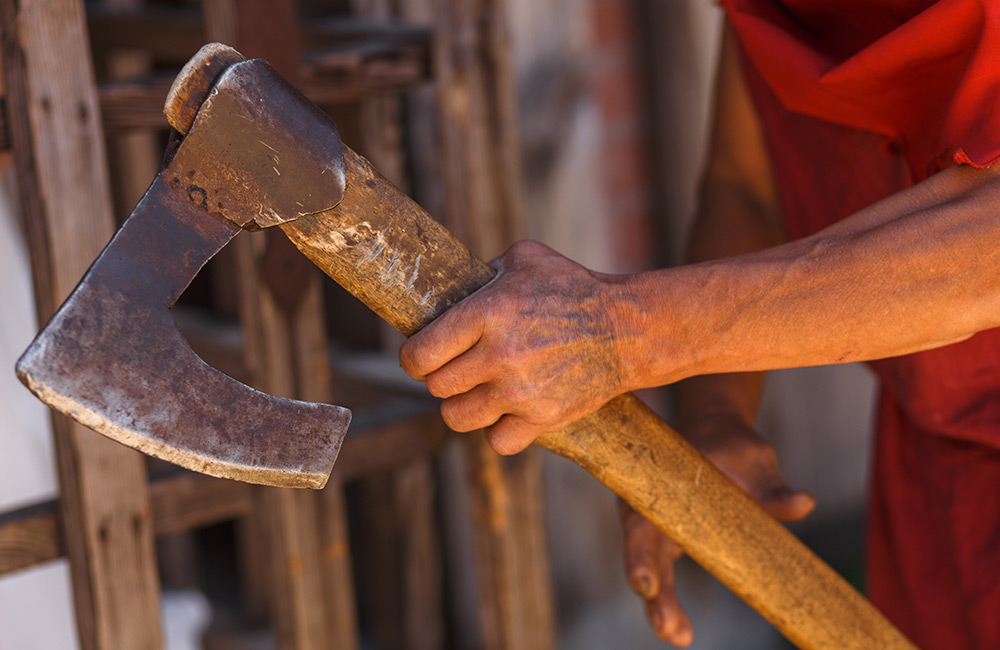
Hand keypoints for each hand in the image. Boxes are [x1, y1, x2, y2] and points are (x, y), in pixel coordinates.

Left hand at [399, 240, 627, 453]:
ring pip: (457, 417)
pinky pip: (496, 441)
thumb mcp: (524, 259)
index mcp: (489, 312)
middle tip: (458, 369)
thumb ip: (482, 273)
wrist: (626, 329)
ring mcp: (521, 392)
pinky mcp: (542, 418)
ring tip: (478, 391)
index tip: (420, 358)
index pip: (420, 354)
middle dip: (441, 378)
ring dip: (463, 405)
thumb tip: (448, 288)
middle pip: (437, 387)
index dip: (413, 358)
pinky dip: (497, 430)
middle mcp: (500, 354)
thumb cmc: (572, 287)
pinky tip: (506, 411)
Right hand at [619, 412, 814, 645]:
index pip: (642, 524)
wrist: (711, 432)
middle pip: (642, 556)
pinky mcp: (666, 541)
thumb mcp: (754, 458)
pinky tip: (680, 632)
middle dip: (655, 595)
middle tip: (671, 631)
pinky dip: (667, 603)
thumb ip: (772, 486)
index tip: (647, 584)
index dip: (641, 556)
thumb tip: (804, 504)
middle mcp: (647, 508)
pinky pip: (662, 574)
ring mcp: (654, 528)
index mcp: (657, 484)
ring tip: (678, 637)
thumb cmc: (730, 443)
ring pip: (649, 570)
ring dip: (660, 605)